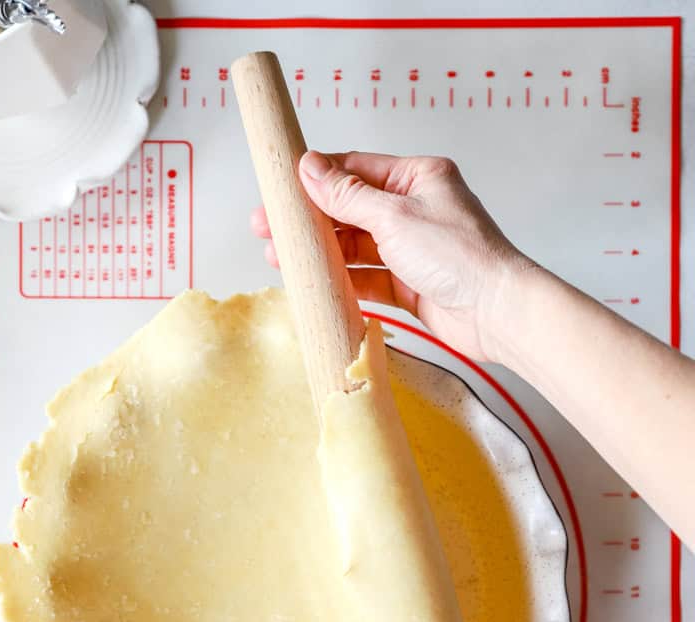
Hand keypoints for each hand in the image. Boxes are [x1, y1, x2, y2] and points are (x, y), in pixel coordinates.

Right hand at [250, 150, 530, 361]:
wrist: (495, 311)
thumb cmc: (458, 255)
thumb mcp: (394, 216)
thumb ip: (348, 196)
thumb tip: (310, 168)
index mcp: (416, 178)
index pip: (355, 170)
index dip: (314, 178)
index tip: (279, 188)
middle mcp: (413, 210)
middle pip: (349, 210)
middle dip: (309, 220)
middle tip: (267, 229)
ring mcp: (411, 249)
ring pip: (355, 247)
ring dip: (320, 252)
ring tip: (281, 259)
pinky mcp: (410, 286)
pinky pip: (367, 279)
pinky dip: (342, 281)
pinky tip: (314, 282)